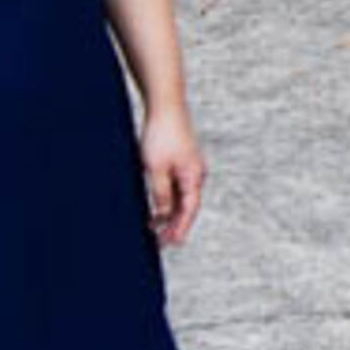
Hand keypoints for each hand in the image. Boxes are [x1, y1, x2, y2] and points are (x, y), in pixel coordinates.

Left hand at [141, 101, 207, 246]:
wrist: (166, 106)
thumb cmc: (161, 134)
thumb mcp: (155, 169)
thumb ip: (160, 194)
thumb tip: (163, 214)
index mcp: (193, 177)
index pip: (189, 210)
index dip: (180, 229)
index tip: (172, 244)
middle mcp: (195, 174)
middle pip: (187, 206)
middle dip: (175, 224)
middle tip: (162, 242)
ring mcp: (190, 166)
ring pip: (181, 196)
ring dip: (169, 212)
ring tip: (154, 226)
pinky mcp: (182, 160)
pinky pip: (177, 185)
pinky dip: (168, 197)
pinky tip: (156, 203)